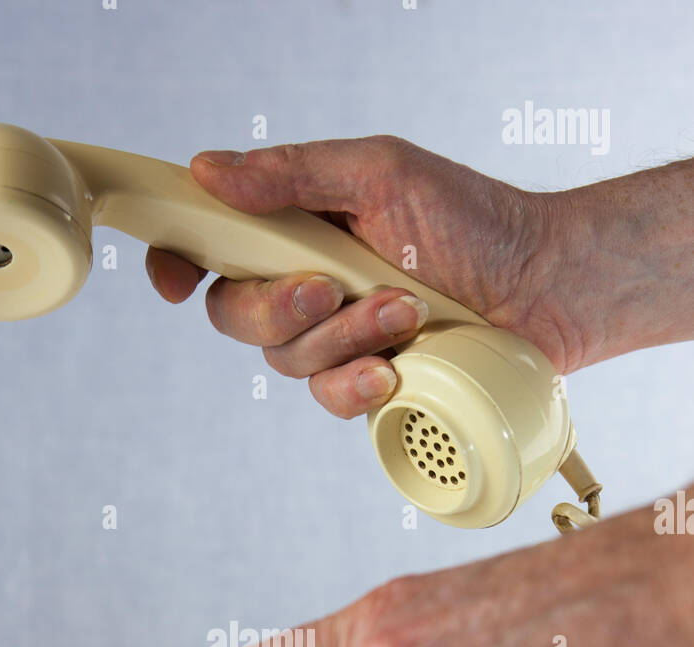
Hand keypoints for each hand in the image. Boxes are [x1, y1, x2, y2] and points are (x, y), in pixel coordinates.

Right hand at [145, 135, 573, 418]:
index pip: (212, 246)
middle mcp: (307, 285)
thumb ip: (292, 175)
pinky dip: (357, 383)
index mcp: (298, 228)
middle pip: (233, 315)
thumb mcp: (381, 174)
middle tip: (333, 286)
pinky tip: (396, 367)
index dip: (178, 261)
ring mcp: (335, 340)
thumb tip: (207, 170)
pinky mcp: (368, 384)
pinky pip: (329, 401)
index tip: (174, 280)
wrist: (545, 285)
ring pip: (286, 361)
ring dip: (344, 336)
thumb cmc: (473, 220)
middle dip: (279, 307)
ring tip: (407, 310)